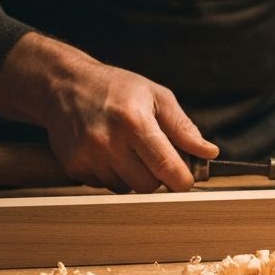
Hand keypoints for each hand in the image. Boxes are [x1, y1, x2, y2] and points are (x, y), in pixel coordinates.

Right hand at [0, 33, 218, 192]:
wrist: (65, 85)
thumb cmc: (117, 88)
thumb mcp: (156, 96)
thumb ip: (183, 127)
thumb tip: (209, 153)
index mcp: (134, 121)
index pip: (166, 166)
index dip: (182, 179)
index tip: (186, 179)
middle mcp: (108, 141)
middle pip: (147, 185)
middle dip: (158, 177)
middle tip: (155, 157)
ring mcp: (88, 156)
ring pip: (126, 189)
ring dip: (133, 176)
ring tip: (127, 149)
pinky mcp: (74, 167)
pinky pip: (104, 186)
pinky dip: (113, 175)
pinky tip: (108, 152)